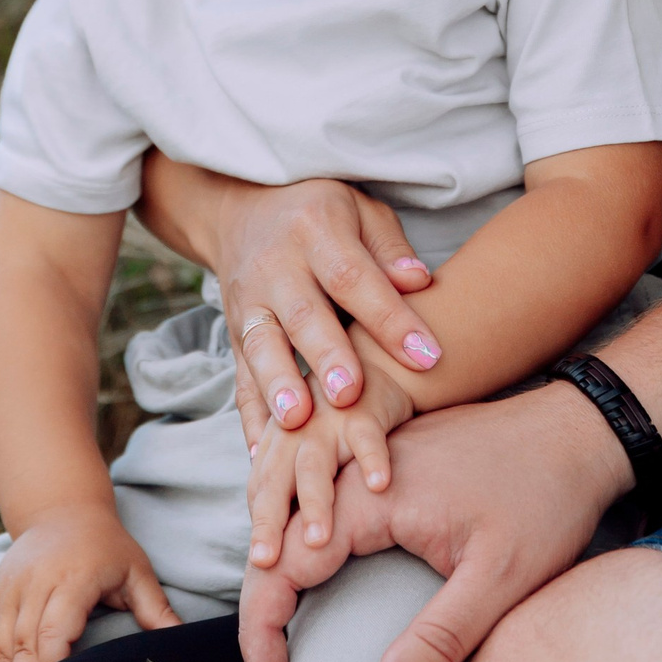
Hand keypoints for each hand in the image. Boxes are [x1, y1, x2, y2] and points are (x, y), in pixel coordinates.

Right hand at [0, 501, 174, 661]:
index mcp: (70, 581)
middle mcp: (35, 584)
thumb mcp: (136, 571)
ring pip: (2, 641)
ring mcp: (10, 588)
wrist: (65, 507)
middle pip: (25, 643)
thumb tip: (183, 642)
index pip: (55, 631)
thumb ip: (155, 609)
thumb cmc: (107, 545)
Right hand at [211, 174, 440, 443]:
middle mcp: (275, 266)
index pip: (354, 277)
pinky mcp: (234, 336)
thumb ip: (389, 248)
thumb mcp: (360, 211)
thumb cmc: (322, 215)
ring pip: (261, 347)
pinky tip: (265, 452)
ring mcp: (248, 303)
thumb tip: (420, 281)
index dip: (389, 318)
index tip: (427, 356)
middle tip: (350, 394)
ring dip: (278, 387)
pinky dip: (250, 417)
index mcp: (315, 230)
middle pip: (302, 315)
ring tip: (297, 422)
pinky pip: (239, 378)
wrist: (243, 209)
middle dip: (326, 357)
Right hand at [240, 383, 631, 661]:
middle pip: (278, 540)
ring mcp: (372, 462)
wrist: (579, 428)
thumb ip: (442, 637)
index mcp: (372, 494)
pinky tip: (316, 592)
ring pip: (299, 520)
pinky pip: (328, 509)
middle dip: (262, 611)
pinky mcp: (390, 465)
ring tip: (279, 644)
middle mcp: (359, 469)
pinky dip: (307, 553)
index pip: (284, 561)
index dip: (264, 629)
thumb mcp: (502, 578)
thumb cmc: (546, 498)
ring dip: (278, 580)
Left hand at [246, 355, 411, 566]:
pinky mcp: (363, 408)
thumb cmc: (333, 421)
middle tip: (266, 559)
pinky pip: (368, 436)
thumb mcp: (303, 450)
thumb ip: (285, 486)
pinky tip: (379, 486)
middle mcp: (293, 431)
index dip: (259, 522)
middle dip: (270, 518)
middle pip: (275, 479)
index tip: (260, 562)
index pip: (261, 488)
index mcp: (275, 444)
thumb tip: (269, 539)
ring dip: (314, 501)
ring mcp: (326, 419)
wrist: (372, 367)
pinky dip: (373, 459)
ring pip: (314, 463)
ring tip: (317, 540)